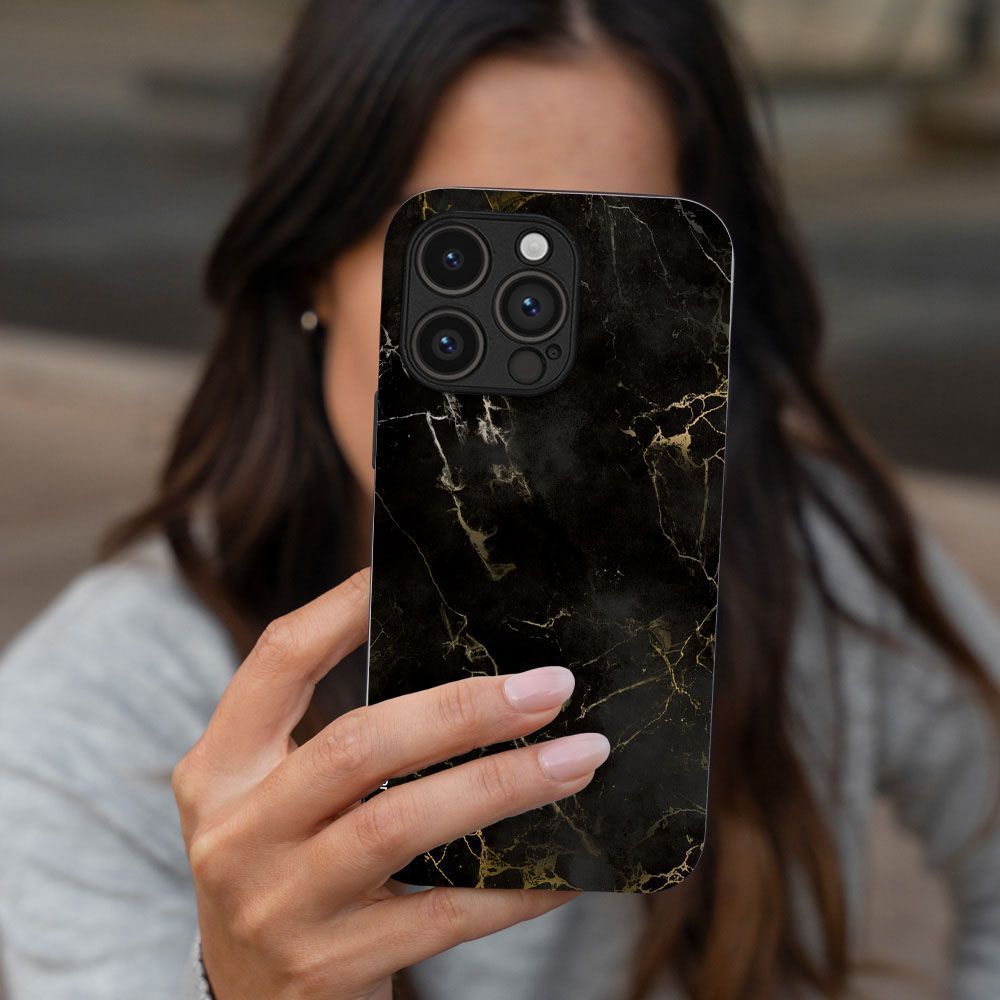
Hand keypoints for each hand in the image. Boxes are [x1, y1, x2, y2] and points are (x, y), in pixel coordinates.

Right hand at [171, 568, 609, 998]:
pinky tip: (568, 864)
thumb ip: (333, 741)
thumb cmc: (283, 871)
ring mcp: (280, 905)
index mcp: (220, 770)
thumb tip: (463, 664)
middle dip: (464, 708)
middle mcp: (237, 833)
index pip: (277, 661)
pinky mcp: (330, 969)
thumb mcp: (275, 799)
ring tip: (581, 757)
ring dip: (505, 784)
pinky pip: (445, 916)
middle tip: (550, 686)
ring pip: (401, 823)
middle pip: (357, 745)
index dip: (342, 609)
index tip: (407, 572)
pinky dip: (515, 886)